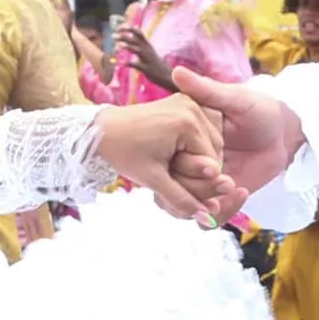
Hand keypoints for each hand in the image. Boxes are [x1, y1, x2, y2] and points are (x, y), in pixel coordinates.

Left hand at [91, 100, 223, 219]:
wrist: (102, 130)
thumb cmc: (124, 153)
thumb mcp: (153, 179)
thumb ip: (182, 199)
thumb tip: (207, 219)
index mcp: (188, 123)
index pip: (213, 163)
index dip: (199, 180)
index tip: (175, 180)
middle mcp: (193, 107)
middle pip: (215, 150)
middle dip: (200, 167)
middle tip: (171, 171)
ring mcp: (189, 101)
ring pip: (212, 139)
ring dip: (198, 155)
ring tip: (172, 160)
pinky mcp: (184, 100)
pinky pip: (203, 127)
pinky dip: (194, 142)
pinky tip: (176, 149)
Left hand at [121, 23, 170, 88]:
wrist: (168, 76)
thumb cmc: (155, 63)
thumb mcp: (148, 51)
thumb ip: (139, 43)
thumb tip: (129, 35)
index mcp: (147, 45)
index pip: (138, 32)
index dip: (128, 28)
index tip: (119, 28)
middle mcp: (147, 49)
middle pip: (135, 39)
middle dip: (124, 36)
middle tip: (113, 36)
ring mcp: (147, 59)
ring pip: (137, 50)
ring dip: (127, 46)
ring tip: (118, 46)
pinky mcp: (147, 69)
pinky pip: (138, 65)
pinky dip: (130, 63)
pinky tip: (122, 63)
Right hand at [172, 66, 304, 209]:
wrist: (285, 133)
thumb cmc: (260, 110)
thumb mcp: (234, 99)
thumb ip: (206, 91)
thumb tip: (176, 72)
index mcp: (185, 140)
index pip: (166, 160)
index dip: (178, 166)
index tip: (206, 163)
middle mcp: (190, 162)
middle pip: (171, 190)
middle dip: (193, 189)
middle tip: (221, 178)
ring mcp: (205, 182)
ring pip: (188, 208)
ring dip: (207, 203)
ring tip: (232, 186)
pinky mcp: (222, 197)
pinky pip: (211, 218)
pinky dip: (223, 212)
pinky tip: (242, 191)